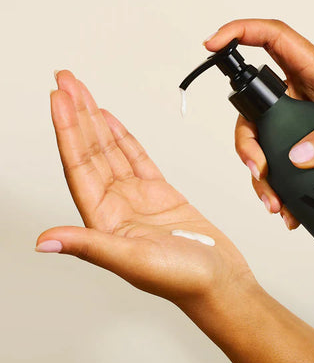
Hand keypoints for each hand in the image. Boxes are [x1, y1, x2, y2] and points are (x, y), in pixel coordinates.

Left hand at [36, 71, 252, 307]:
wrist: (220, 282)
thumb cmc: (183, 279)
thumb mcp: (134, 261)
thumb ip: (90, 245)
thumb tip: (44, 240)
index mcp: (103, 221)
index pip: (78, 167)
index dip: (67, 131)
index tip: (59, 99)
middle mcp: (115, 207)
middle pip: (90, 152)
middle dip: (76, 115)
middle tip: (66, 80)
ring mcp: (137, 199)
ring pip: (110, 151)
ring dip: (95, 121)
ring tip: (82, 92)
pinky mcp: (160, 194)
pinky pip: (136, 159)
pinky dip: (124, 138)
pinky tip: (112, 122)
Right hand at [205, 19, 313, 229]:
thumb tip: (297, 156)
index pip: (273, 39)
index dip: (240, 34)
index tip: (211, 45)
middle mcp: (308, 96)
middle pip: (257, 108)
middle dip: (247, 141)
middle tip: (257, 170)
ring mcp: (310, 126)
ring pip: (267, 143)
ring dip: (263, 175)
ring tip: (277, 205)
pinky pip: (286, 167)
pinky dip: (282, 190)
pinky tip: (291, 212)